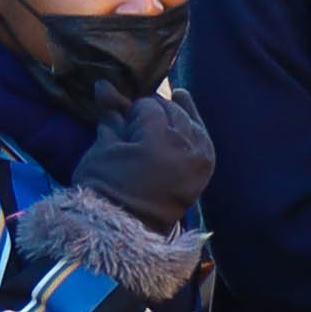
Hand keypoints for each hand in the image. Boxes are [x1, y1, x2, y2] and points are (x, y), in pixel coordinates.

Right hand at [75, 89, 216, 227]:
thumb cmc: (106, 186)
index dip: (134, 107)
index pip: (149, 107)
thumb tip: (104, 84)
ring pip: (193, 122)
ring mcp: (200, 158)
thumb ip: (111, 115)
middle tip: (143, 109)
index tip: (124, 111)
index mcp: (158, 138)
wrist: (125, 227)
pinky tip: (188, 122)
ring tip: (172, 102)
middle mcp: (186, 145)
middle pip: (174, 111)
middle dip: (157, 108)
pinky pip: (204, 140)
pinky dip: (196, 129)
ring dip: (181, 113)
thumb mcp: (104, 147)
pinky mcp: (206, 170)